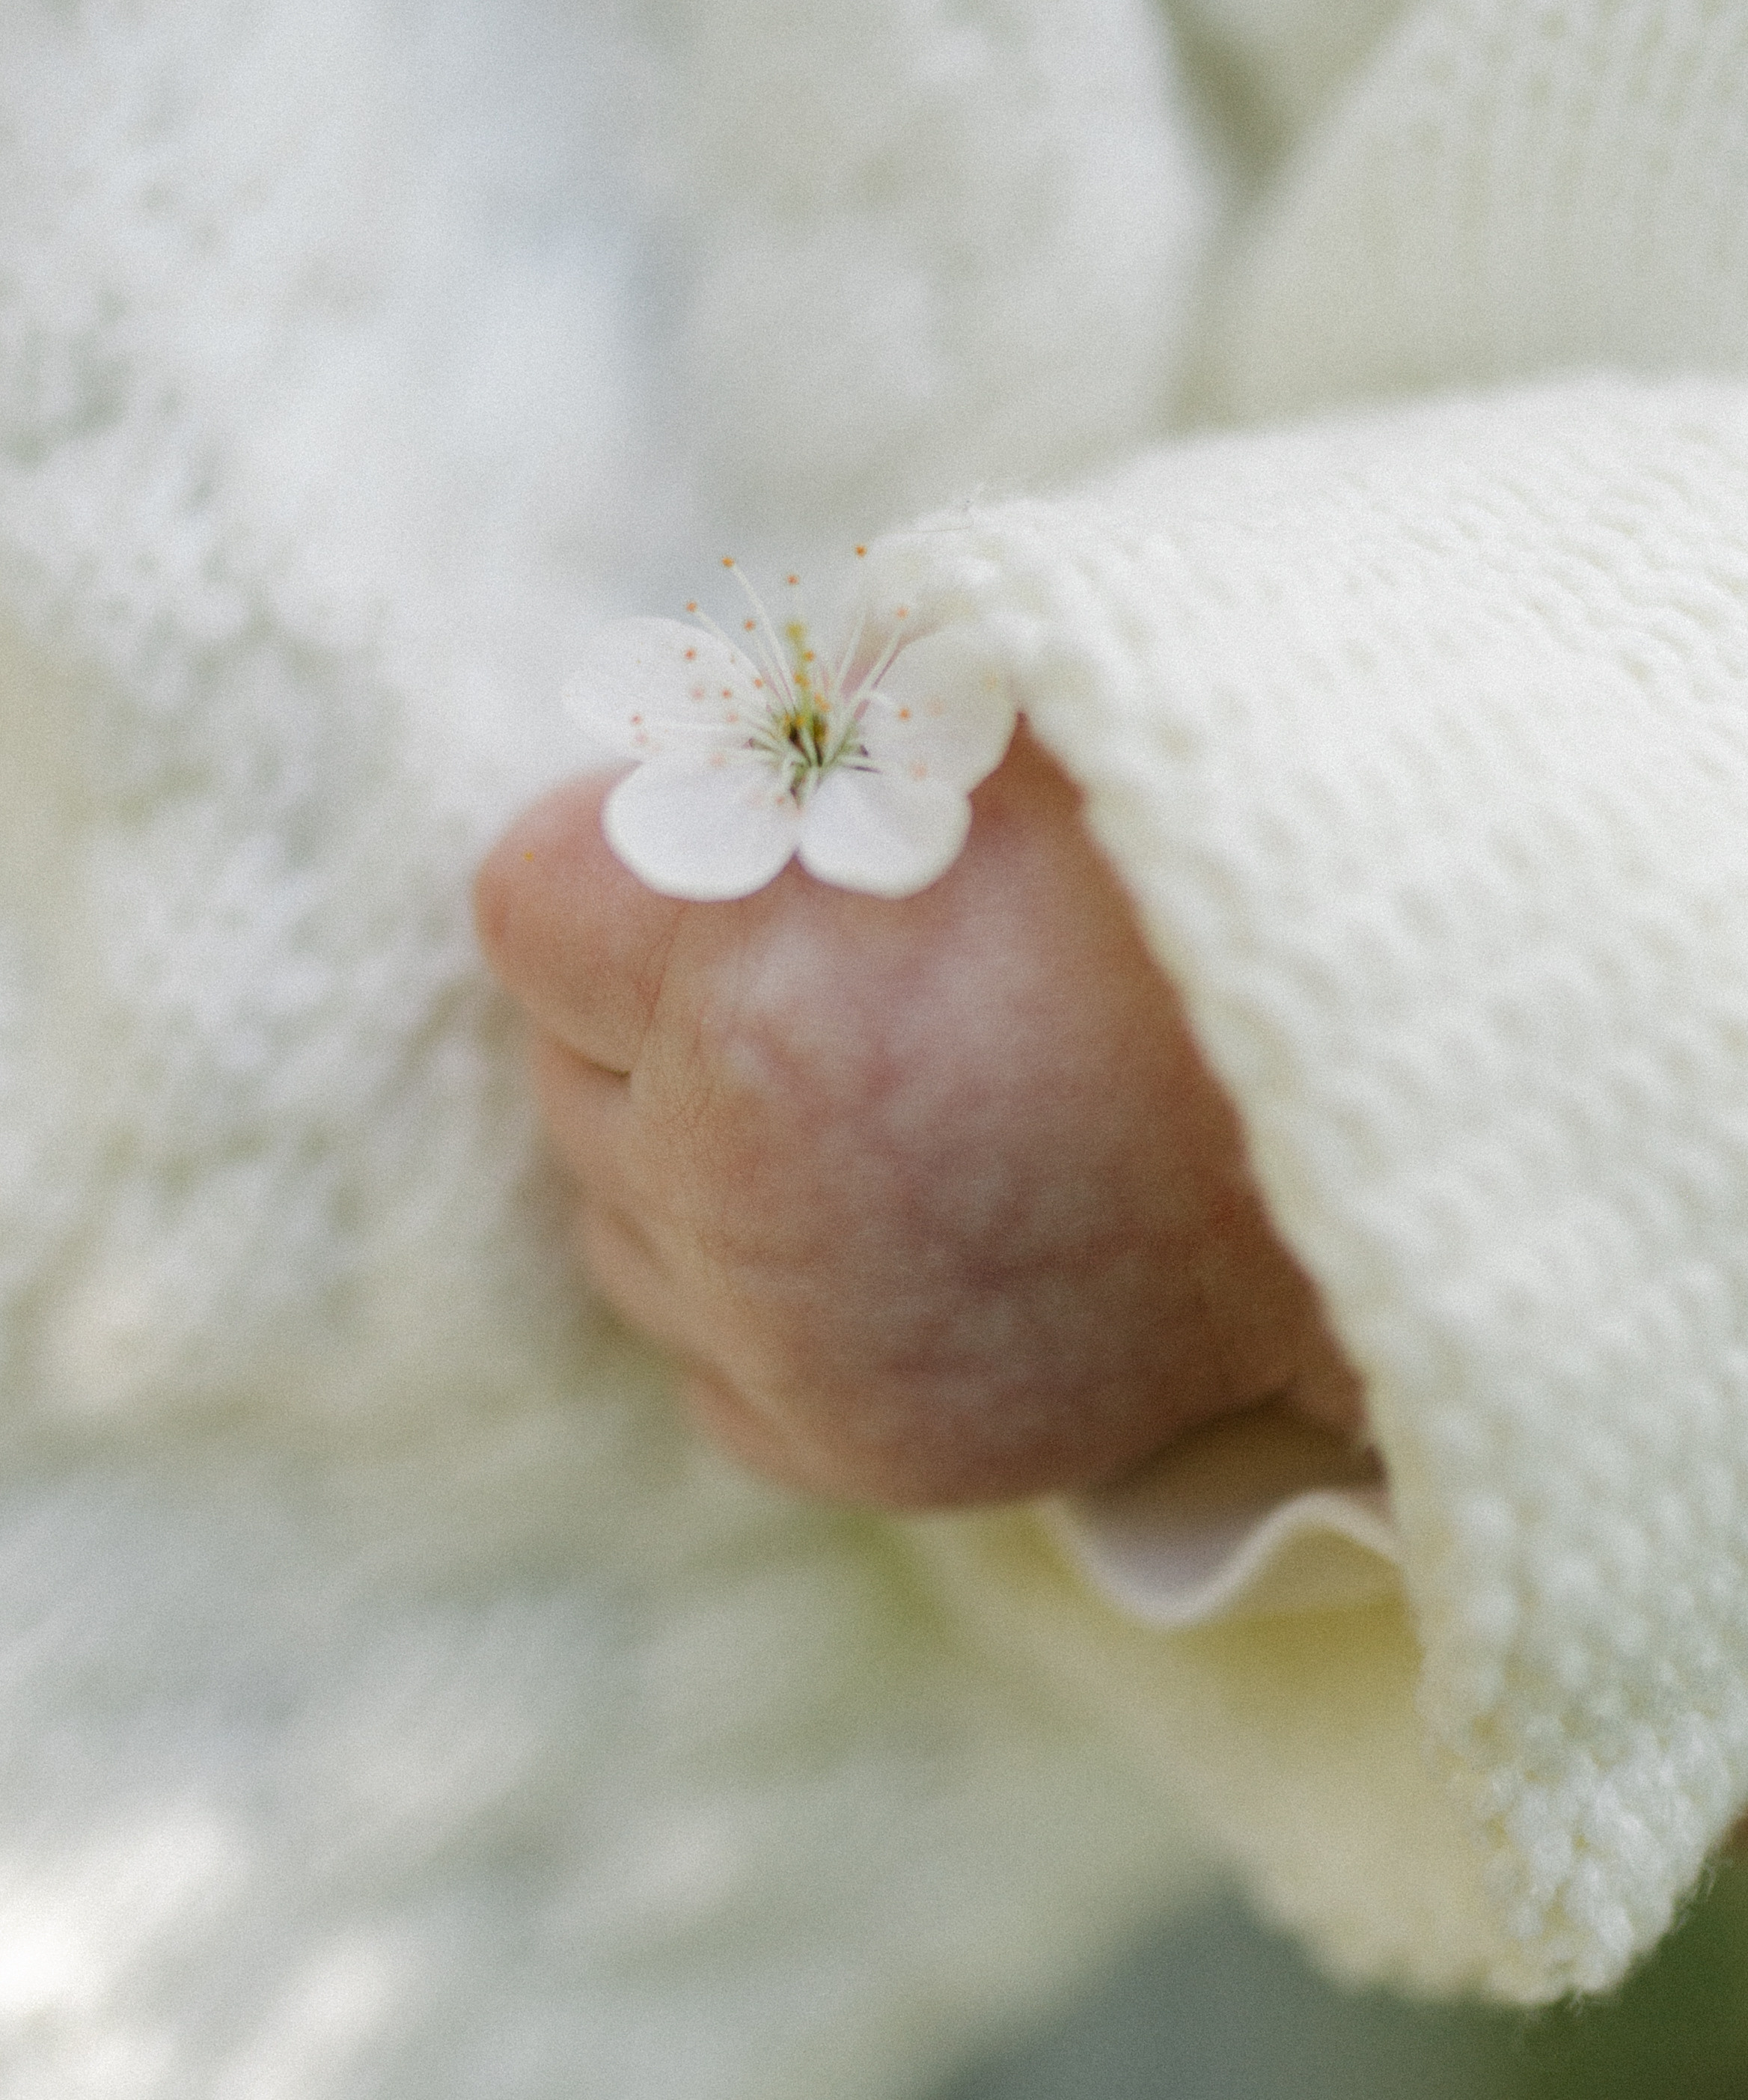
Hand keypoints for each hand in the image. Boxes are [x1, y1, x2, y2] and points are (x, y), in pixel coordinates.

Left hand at [475, 726, 1361, 1507]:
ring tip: (872, 1111)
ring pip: (620, 1234)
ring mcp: (805, 1346)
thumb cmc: (1190, 883)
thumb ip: (796, 738)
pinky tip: (890, 1238)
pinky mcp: (868, 1452)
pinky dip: (760, 1309)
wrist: (1390, 1112)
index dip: (618, 869)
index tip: (719, 862)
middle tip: (826, 981)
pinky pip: (707, 1370)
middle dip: (653, 1019)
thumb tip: (660, 752)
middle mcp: (749, 1194)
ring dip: (693, 1169)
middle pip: (561, 1078)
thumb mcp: (989, 733)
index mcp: (763, 990)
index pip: (525, 911)